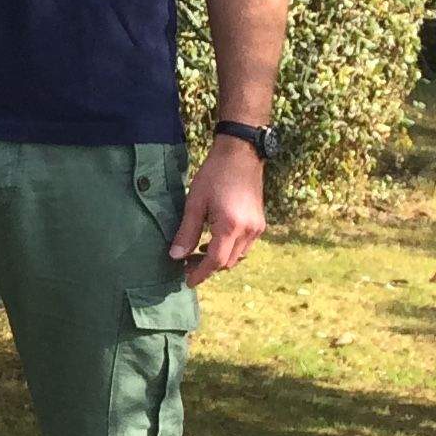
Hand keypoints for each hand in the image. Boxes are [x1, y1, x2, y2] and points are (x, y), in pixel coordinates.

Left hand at [170, 139, 266, 287]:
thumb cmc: (214, 175)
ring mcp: (257, 228)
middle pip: (228, 263)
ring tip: (196, 254)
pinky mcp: (260, 223)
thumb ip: (186, 232)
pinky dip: (229, 250)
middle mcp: (249, 231)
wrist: (240, 155)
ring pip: (238, 256)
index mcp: (231, 226)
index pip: (215, 261)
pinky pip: (245, 246)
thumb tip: (175, 256)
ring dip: (219, 260)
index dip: (200, 274)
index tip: (187, 281)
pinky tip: (213, 242)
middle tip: (186, 264)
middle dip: (207, 268)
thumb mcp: (194, 203)